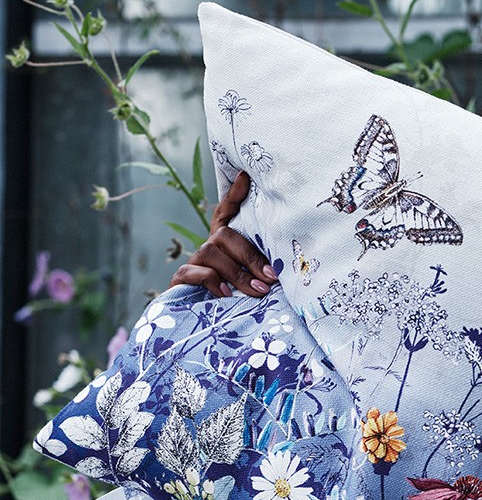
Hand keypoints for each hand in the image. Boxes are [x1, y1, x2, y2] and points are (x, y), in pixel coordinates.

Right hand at [169, 171, 276, 297]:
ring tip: (258, 291)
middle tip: (271, 277)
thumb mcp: (251, 282)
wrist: (200, 323)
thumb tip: (280, 273)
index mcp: (225, 244)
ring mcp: (194, 261)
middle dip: (251, 257)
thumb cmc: (235, 299)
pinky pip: (195, 272)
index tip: (245, 176)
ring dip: (237, 273)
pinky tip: (226, 294)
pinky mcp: (181, 278)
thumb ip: (261, 270)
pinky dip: (212, 281)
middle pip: (226, 236)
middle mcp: (209, 247)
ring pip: (212, 252)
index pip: (227, 213)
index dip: (235, 195)